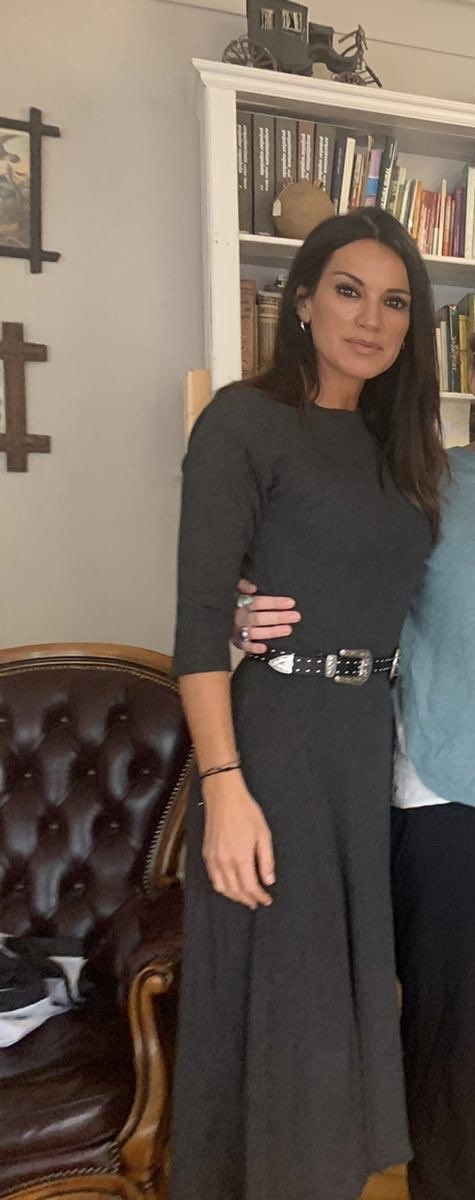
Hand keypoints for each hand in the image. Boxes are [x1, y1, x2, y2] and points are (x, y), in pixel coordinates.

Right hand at [202, 770, 274, 908]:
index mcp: (241, 857)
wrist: (224, 797)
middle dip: (247, 899)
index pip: (250, 886)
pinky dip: (222, 887)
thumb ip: (266, 860)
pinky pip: (213, 877)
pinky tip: (229, 886)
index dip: (259, 896)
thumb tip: (268, 880)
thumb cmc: (245, 811)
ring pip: (222, 888)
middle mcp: (225, 861)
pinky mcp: (207, 853)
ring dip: (234, 897)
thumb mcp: (263, 834)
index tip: (266, 900)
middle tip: (257, 902)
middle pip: (236, 891)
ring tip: (244, 898)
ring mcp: (213, 858)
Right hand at [233, 578, 301, 653]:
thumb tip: (252, 587)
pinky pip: (244, 646)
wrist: (222, 616)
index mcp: (241, 602)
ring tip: (288, 629)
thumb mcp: (238, 589)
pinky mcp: (237, 641)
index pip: (258, 602)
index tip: (291, 603)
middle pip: (259, 618)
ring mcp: (238, 630)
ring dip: (271, 631)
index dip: (274, 603)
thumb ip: (244, 585)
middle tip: (295, 616)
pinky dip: (253, 648)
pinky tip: (264, 648)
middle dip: (278, 617)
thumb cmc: (238, 601)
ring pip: (254, 632)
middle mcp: (240, 616)